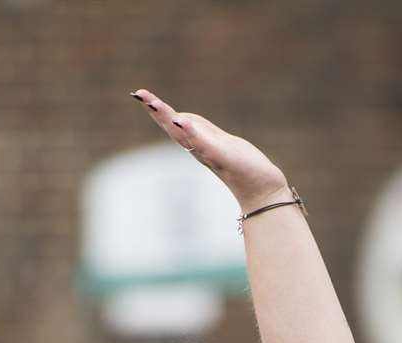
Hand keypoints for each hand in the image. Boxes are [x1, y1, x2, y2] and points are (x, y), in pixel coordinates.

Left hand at [131, 88, 291, 209]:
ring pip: (183, 127)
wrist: (262, 191)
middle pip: (171, 123)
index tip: (141, 94)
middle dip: (156, 108)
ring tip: (155, 104)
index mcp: (194, 145)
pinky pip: (201, 131)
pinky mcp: (221, 146)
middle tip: (139, 93)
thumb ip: (199, 139)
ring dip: (168, 115)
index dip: (156, 109)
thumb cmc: (243, 173)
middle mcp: (198, 145)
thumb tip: (177, 121)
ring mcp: (209, 146)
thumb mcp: (220, 154)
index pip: (170, 123)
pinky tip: (185, 121)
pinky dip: (190, 123)